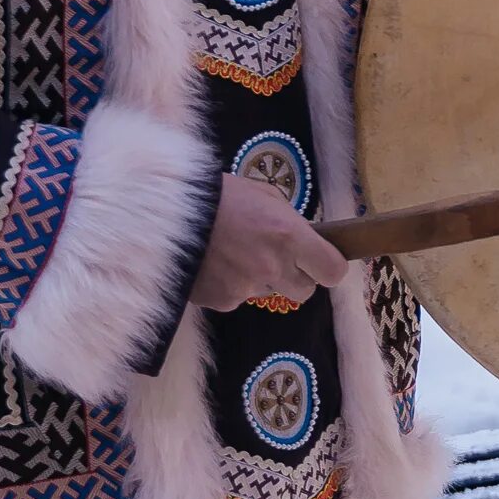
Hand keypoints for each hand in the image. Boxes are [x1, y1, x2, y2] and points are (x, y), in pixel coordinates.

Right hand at [190, 174, 348, 312]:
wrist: (164, 214)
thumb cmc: (221, 197)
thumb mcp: (265, 196)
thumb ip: (290, 222)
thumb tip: (305, 239)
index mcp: (290, 237)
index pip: (333, 271)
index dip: (329, 267)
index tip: (321, 261)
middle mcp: (273, 268)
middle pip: (305, 291)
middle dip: (296, 277)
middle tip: (276, 258)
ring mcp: (246, 289)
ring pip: (269, 293)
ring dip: (261, 280)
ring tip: (235, 254)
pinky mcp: (221, 302)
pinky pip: (237, 298)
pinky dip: (230, 285)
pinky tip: (215, 264)